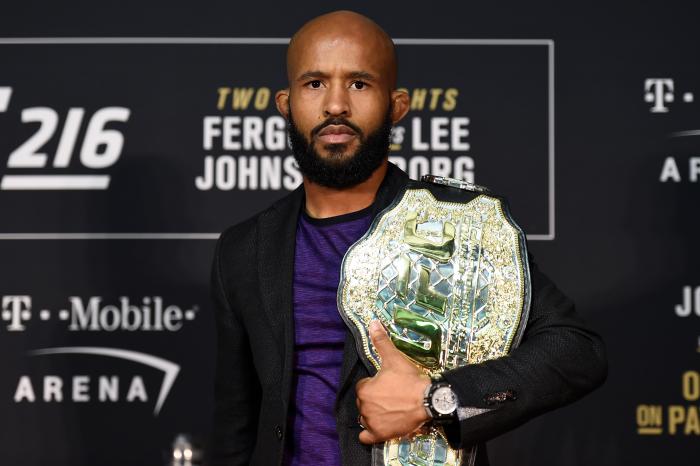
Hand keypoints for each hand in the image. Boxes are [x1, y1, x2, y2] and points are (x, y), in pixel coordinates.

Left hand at [356, 320, 430, 443]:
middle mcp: (364, 408)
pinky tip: (378, 426)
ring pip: (366, 417)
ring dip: (373, 414)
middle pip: (364, 402)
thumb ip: (381, 341)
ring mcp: (372, 423)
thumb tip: (373, 323)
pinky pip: (366, 436)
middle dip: (374, 398)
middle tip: (391, 395)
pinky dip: (369, 433)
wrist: (428, 401)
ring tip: (389, 408)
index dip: (374, 384)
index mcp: (365, 390)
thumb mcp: (394, 358)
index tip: (386, 384)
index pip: (363, 386)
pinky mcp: (380, 434)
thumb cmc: (410, 380)